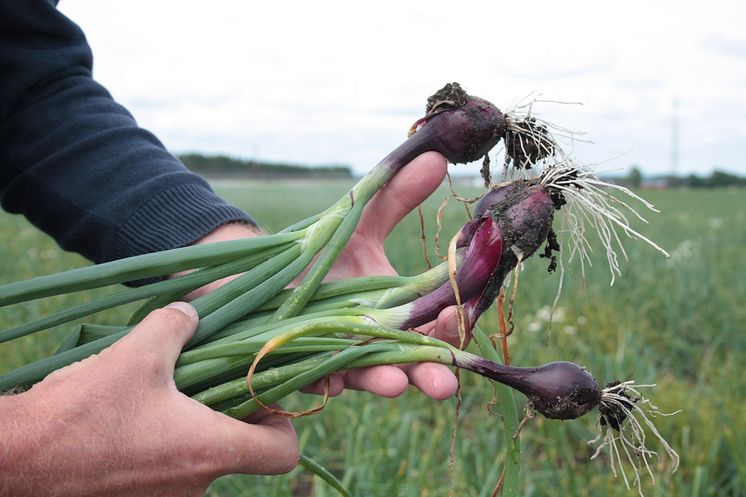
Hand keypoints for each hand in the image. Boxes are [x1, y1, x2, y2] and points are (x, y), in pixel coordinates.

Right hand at [0, 302, 297, 496]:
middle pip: (241, 449)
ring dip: (195, 423)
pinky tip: (137, 413)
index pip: (283, 452)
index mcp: (209, 450)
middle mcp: (195, 485)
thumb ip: (176, 325)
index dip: (285, 421)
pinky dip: (167, 441)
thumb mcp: (136, 352)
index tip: (265, 394)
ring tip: (168, 389)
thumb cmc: (80, 412)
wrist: (14, 461)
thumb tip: (193, 312)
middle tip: (212, 376)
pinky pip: (170, 467)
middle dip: (233, 412)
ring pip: (202, 456)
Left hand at [312, 151, 463, 399]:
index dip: (449, 327)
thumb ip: (397, 196)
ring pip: (366, 376)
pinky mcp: (302, 362)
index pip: (433, 326)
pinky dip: (325, 380)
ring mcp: (339, 353)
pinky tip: (331, 381)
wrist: (269, 263)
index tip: (456, 316)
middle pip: (408, 363)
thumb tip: (436, 158)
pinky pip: (315, 378)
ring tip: (396, 385)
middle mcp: (374, 338)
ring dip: (382, 381)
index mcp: (397, 310)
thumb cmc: (324, 247)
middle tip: (444, 384)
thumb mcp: (360, 220)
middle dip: (428, 375)